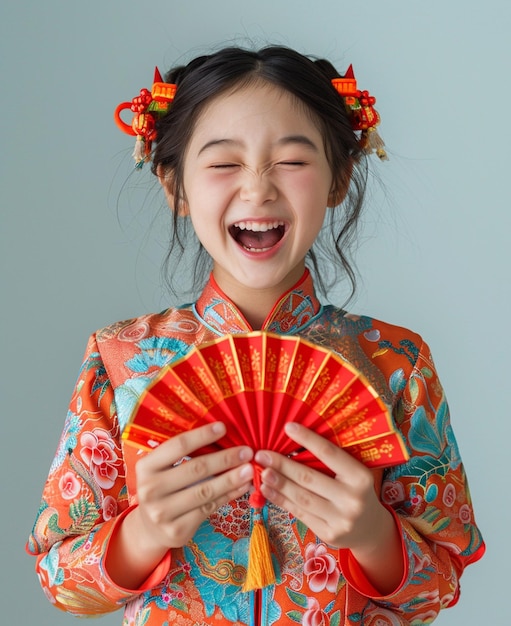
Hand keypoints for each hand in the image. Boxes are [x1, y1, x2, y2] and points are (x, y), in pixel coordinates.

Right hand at [106, 422, 252, 587]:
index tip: (224, 427)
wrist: (149, 527)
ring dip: (231, 479)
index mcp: (146, 466)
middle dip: (225, 458)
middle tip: (247, 451)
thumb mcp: (163, 468)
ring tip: (249, 470)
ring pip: (206, 491)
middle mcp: (150, 489)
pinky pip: (209, 509)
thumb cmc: (163, 487)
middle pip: (196, 468)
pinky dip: (228, 496)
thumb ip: (183, 454)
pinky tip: (241, 487)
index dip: (202, 435)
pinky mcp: (176, 530)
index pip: (178, 446)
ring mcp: (162, 512)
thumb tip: (221, 434)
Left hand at [255, 422, 403, 593]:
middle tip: (261, 454)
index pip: (329, 453)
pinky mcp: (329, 535)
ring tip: (261, 472)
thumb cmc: (356, 491)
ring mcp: (341, 519)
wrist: (371, 528)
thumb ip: (330, 461)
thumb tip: (294, 442)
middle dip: (282, 465)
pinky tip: (267, 490)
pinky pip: (300, 513)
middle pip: (309, 478)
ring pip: (301, 498)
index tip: (287, 427)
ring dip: (278, 483)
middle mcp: (352, 499)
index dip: (307, 439)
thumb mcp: (353, 473)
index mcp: (360, 477)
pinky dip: (281, 500)